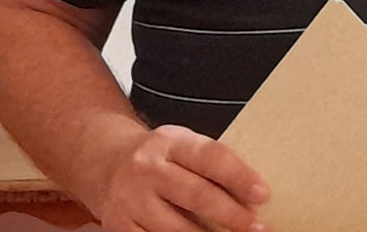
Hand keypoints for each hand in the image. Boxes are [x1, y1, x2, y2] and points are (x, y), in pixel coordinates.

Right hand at [91, 124, 269, 231]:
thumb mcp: (182, 146)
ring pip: (175, 228)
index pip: (210, 157)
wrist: (104, 161)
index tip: (262, 194)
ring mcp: (131, 199)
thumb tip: (251, 193)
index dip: (238, 176)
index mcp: (171, 143)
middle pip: (196, 195)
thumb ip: (211, 164)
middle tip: (257, 227)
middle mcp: (148, 169)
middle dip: (231, 215)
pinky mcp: (118, 226)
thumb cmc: (157, 157)